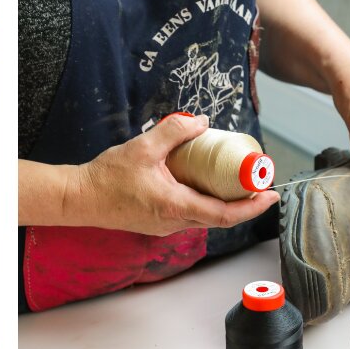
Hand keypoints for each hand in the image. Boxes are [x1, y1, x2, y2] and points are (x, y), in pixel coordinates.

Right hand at [71, 114, 279, 236]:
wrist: (79, 198)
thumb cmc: (106, 177)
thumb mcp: (143, 147)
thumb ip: (174, 131)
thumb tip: (201, 122)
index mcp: (174, 206)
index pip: (224, 214)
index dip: (251, 207)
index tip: (270, 195)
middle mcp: (174, 222)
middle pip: (219, 217)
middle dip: (243, 201)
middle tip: (258, 182)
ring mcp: (165, 226)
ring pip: (205, 216)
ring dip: (223, 201)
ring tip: (234, 179)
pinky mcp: (157, 223)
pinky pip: (190, 214)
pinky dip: (204, 200)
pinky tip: (202, 182)